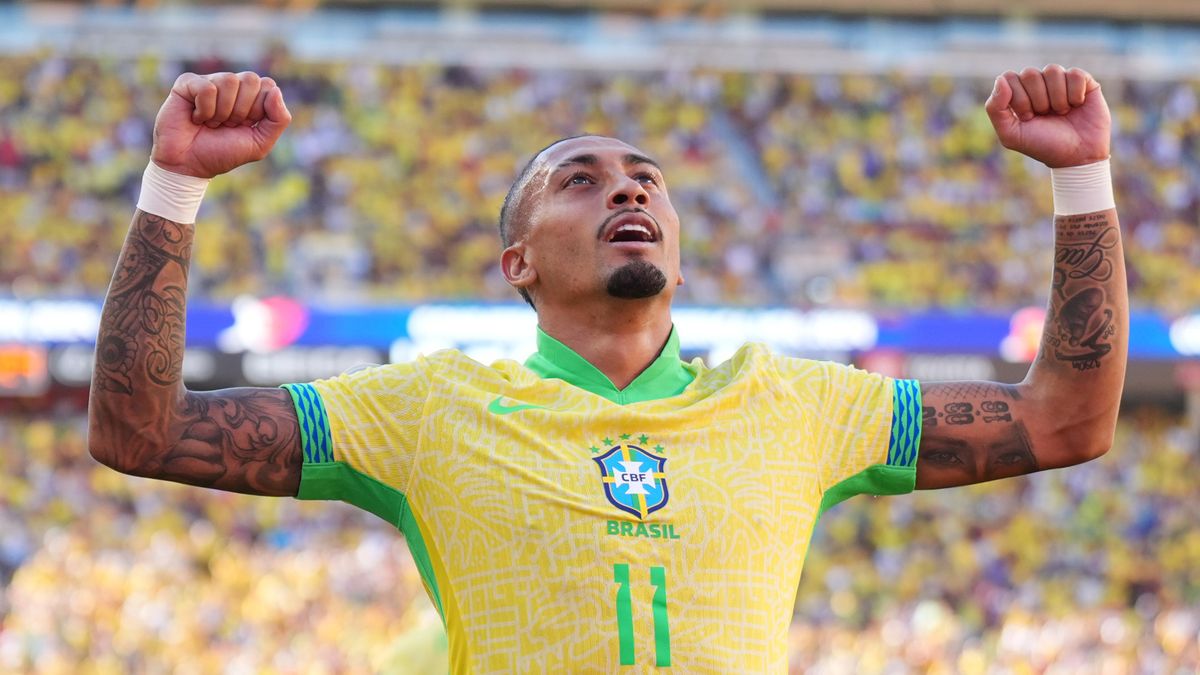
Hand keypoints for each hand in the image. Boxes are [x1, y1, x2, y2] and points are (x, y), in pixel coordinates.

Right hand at [151, 71, 291, 178]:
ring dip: (222, 111)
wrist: (189, 165)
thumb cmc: (223, 153)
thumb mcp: (260, 143)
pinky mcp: (187, 83)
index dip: (259, 109)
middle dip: (242, 110)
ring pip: (229, 80)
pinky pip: (207, 88)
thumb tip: (276, 90)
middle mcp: (231, 86)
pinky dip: (205, 110)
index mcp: (250, 97)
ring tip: (212, 123)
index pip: (268, 86)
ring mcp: (209, 81)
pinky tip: (197, 118)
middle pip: (251, 79)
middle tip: (228, 125)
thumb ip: (278, 120)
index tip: (245, 125)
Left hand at [985, 65, 1109, 167]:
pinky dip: (1075, 94)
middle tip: (1044, 116)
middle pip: (1029, 73)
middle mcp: (1038, 83)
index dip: (1018, 99)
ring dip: (1057, 98)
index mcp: (1018, 93)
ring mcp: (1060, 80)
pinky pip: (1075, 74)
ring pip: (1052, 70)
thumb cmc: (1042, 145)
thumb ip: (995, 108)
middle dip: (1037, 100)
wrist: (1077, 156)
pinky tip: (1077, 105)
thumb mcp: (1011, 134)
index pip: (1009, 78)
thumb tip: (1000, 79)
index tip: (1027, 118)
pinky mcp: (1083, 80)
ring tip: (1061, 113)